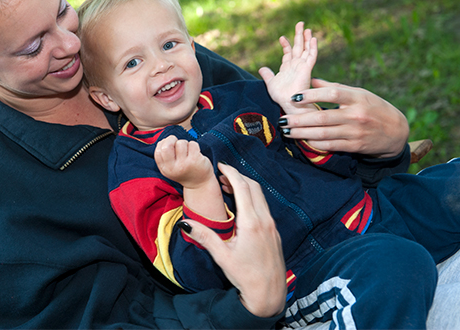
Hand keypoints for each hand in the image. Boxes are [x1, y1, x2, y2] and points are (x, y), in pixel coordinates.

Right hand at [155, 135, 214, 188]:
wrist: (199, 184)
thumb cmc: (184, 171)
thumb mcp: (170, 168)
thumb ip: (164, 157)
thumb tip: (164, 141)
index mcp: (165, 169)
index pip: (158, 151)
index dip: (163, 143)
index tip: (169, 145)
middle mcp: (173, 168)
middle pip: (167, 146)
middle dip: (171, 139)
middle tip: (176, 142)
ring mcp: (184, 164)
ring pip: (181, 143)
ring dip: (185, 143)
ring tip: (187, 151)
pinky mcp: (195, 160)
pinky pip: (192, 144)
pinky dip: (194, 145)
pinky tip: (195, 153)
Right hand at [180, 163, 286, 317]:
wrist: (270, 294)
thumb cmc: (245, 276)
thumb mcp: (222, 256)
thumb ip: (204, 236)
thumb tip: (185, 223)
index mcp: (251, 222)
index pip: (242, 187)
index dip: (231, 173)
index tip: (220, 166)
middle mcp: (265, 220)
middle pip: (253, 187)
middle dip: (238, 176)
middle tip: (221, 175)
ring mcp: (272, 226)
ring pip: (260, 196)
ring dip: (246, 187)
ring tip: (228, 188)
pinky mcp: (274, 232)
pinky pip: (264, 207)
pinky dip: (252, 198)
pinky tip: (241, 207)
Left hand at [259, 21, 317, 114]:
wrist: (288, 103)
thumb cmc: (280, 96)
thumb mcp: (270, 82)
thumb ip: (267, 74)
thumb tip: (261, 68)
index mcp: (288, 68)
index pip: (288, 53)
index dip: (286, 44)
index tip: (282, 37)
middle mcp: (296, 66)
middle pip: (298, 47)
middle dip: (299, 36)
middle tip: (300, 24)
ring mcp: (302, 67)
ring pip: (306, 49)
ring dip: (307, 39)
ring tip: (307, 28)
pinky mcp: (307, 69)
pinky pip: (311, 56)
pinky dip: (312, 47)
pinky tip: (312, 39)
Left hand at [279, 78, 408, 157]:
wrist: (396, 131)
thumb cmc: (373, 107)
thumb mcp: (359, 93)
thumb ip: (335, 88)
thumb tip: (312, 80)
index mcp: (357, 98)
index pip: (332, 94)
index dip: (311, 95)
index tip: (294, 96)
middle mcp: (356, 115)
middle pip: (322, 117)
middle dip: (299, 119)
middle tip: (282, 119)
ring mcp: (355, 132)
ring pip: (323, 133)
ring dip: (301, 133)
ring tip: (287, 130)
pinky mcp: (355, 146)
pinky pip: (330, 146)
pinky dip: (314, 143)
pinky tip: (303, 140)